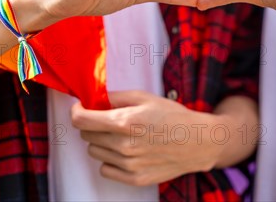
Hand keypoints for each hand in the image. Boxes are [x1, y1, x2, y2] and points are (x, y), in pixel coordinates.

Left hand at [71, 90, 223, 186]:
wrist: (199, 141)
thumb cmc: (173, 116)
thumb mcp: (145, 97)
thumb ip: (116, 96)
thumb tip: (93, 98)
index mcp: (125, 122)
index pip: (81, 121)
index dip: (76, 111)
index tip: (80, 108)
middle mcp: (124, 146)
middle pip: (86, 136)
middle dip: (93, 125)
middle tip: (109, 120)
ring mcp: (129, 165)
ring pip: (94, 153)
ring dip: (101, 142)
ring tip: (122, 136)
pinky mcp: (134, 179)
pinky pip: (106, 169)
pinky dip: (111, 160)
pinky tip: (127, 151)